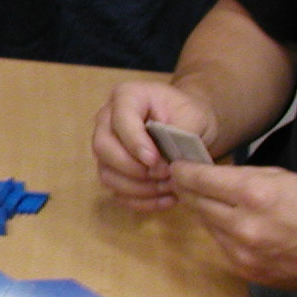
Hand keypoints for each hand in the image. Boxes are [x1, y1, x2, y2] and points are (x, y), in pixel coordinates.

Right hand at [93, 81, 220, 209]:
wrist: (190, 127)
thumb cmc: (190, 116)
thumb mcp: (194, 116)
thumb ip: (179, 133)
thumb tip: (164, 162)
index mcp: (126, 96)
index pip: (120, 120)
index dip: (135, 143)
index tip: (156, 161)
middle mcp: (107, 119)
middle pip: (103, 148)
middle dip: (132, 168)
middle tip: (164, 174)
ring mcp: (106, 146)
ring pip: (106, 173)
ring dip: (138, 188)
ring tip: (169, 188)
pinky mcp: (112, 170)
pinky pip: (116, 191)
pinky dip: (141, 201)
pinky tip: (166, 199)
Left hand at [169, 163, 296, 289]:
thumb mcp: (283, 177)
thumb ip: (243, 176)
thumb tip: (212, 176)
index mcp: (253, 194)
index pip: (198, 180)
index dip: (184, 171)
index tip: (179, 166)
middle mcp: (243, 225)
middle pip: (195, 203)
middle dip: (190, 190)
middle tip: (189, 181)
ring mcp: (243, 253)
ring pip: (206, 225)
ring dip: (207, 212)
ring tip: (217, 201)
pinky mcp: (247, 271)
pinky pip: (222, 246)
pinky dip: (223, 233)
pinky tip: (238, 225)